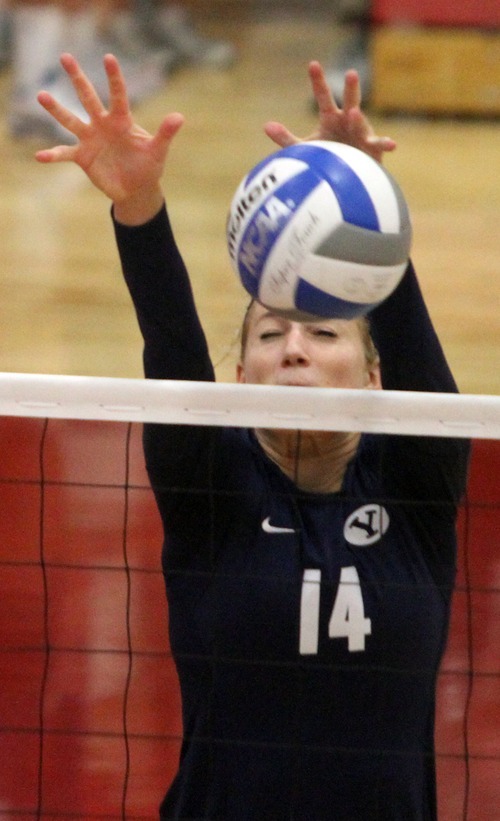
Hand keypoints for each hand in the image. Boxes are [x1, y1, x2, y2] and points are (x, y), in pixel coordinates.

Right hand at [35, 53, 184, 223]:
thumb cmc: (148, 167)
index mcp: (121, 120)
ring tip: (41, 95)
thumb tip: (179, 117)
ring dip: (56, 109)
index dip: (114, 77)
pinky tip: (39, 156)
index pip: (118, 95)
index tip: (109, 57)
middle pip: (88, 97)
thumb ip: (165, 134)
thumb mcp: (157, 151)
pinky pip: (64, 154)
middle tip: (65, 56)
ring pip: (70, 120)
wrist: (136, 189)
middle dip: (77, 78)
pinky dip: (52, 155)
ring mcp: (90, 139)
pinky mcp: (82, 157)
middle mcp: (102, 124)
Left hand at [264, 61, 395, 162]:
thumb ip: (286, 138)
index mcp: (331, 117)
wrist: (348, 173)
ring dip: (358, 118)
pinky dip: (385, 143)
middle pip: (349, 100)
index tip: (313, 64)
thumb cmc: (328, 156)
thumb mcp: (306, 148)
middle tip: (351, 74)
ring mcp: (362, 131)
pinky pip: (379, 144)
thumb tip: (266, 126)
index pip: (323, 96)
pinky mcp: (372, 147)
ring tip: (354, 114)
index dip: (318, 81)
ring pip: (361, 121)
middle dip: (350, 88)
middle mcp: (348, 119)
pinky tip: (392, 144)